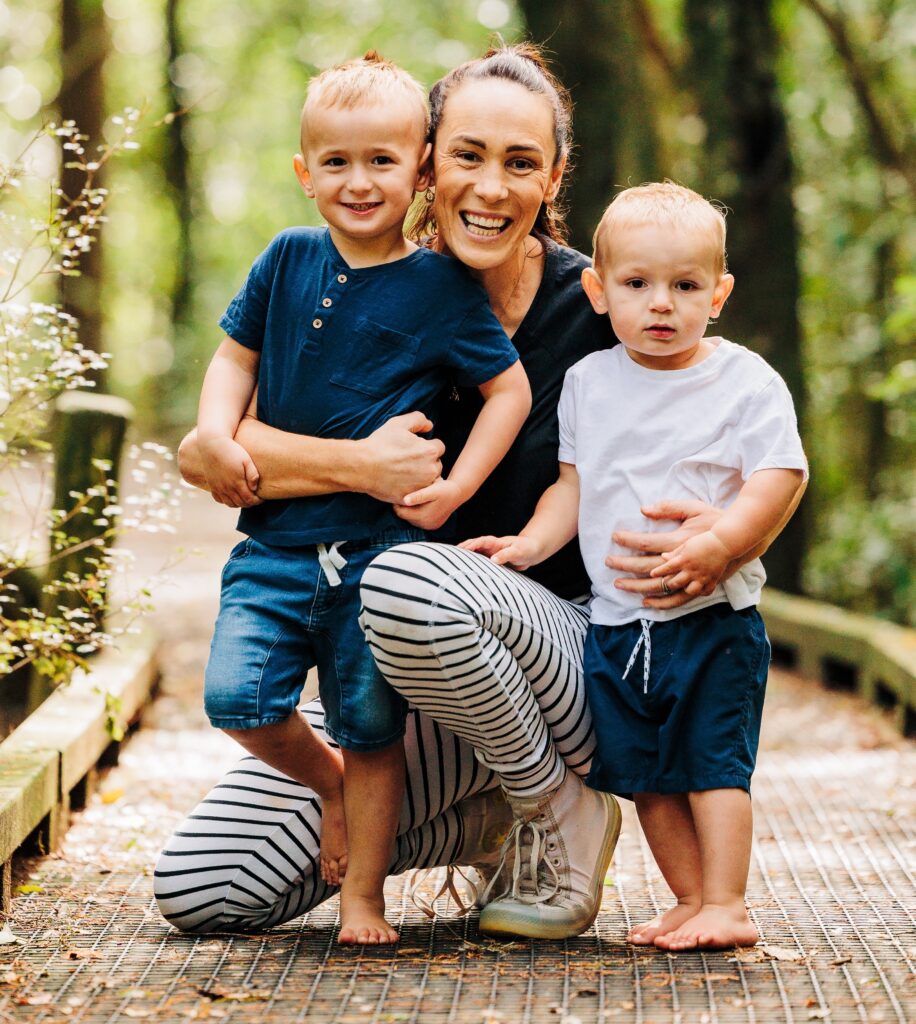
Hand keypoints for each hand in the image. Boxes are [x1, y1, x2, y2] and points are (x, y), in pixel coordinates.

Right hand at [200, 437, 260, 506]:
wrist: (212, 444)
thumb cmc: (232, 450)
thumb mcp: (246, 460)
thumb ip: (252, 475)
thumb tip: (254, 488)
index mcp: (236, 482)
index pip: (249, 499)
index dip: (257, 501)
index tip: (262, 498)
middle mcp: (226, 488)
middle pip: (240, 503)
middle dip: (250, 503)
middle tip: (256, 498)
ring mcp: (218, 487)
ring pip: (230, 504)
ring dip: (239, 504)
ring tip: (245, 498)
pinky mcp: (211, 485)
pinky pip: (219, 499)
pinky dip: (227, 501)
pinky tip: (232, 497)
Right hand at [360, 412, 445, 502]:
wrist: (362, 466)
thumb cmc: (380, 444)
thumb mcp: (398, 424)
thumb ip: (418, 420)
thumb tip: (429, 426)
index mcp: (430, 451)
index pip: (438, 447)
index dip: (426, 446)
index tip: (413, 448)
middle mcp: (431, 470)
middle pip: (436, 464)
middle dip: (426, 462)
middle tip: (408, 460)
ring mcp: (422, 486)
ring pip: (429, 479)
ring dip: (422, 476)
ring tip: (404, 472)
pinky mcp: (412, 497)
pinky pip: (418, 493)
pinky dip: (412, 488)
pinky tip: (400, 482)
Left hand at [394, 477, 463, 530]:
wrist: (457, 494)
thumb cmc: (444, 489)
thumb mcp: (433, 490)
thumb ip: (419, 496)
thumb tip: (404, 500)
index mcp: (424, 516)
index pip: (401, 513)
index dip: (396, 504)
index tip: (396, 494)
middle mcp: (426, 524)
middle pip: (405, 517)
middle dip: (403, 507)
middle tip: (402, 495)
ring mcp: (430, 526)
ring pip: (411, 520)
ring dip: (409, 511)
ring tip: (410, 499)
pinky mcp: (433, 526)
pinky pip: (418, 521)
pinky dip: (416, 514)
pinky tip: (419, 505)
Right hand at [458, 534, 542, 569]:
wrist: (533, 551)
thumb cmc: (527, 549)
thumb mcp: (519, 551)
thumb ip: (507, 554)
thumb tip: (493, 560)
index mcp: (496, 543)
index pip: (481, 542)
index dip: (471, 545)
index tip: (462, 549)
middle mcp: (491, 547)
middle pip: (474, 546)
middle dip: (462, 549)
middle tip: (449, 555)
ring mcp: (491, 553)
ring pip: (476, 554)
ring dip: (466, 557)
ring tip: (453, 564)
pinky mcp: (493, 561)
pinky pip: (481, 562)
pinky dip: (473, 565)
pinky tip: (467, 572)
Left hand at [606, 500, 722, 608]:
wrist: (737, 539)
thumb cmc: (713, 521)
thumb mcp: (694, 508)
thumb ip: (669, 508)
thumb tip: (644, 509)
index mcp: (678, 541)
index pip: (646, 541)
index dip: (628, 539)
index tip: (614, 537)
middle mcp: (681, 560)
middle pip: (646, 566)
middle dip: (624, 565)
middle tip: (608, 562)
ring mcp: (690, 575)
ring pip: (657, 585)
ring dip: (636, 586)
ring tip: (619, 584)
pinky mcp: (697, 585)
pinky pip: (676, 598)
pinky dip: (660, 602)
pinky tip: (646, 601)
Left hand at [650, 532, 731, 595]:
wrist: (725, 542)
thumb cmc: (704, 539)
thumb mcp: (686, 543)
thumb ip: (675, 552)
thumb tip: (663, 556)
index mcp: (684, 559)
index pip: (666, 568)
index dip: (657, 572)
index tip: (652, 574)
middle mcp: (692, 570)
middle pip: (674, 583)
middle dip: (667, 584)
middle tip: (662, 584)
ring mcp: (703, 577)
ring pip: (688, 591)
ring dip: (682, 591)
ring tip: (677, 589)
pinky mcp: (713, 580)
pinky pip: (705, 592)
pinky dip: (699, 593)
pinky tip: (695, 590)